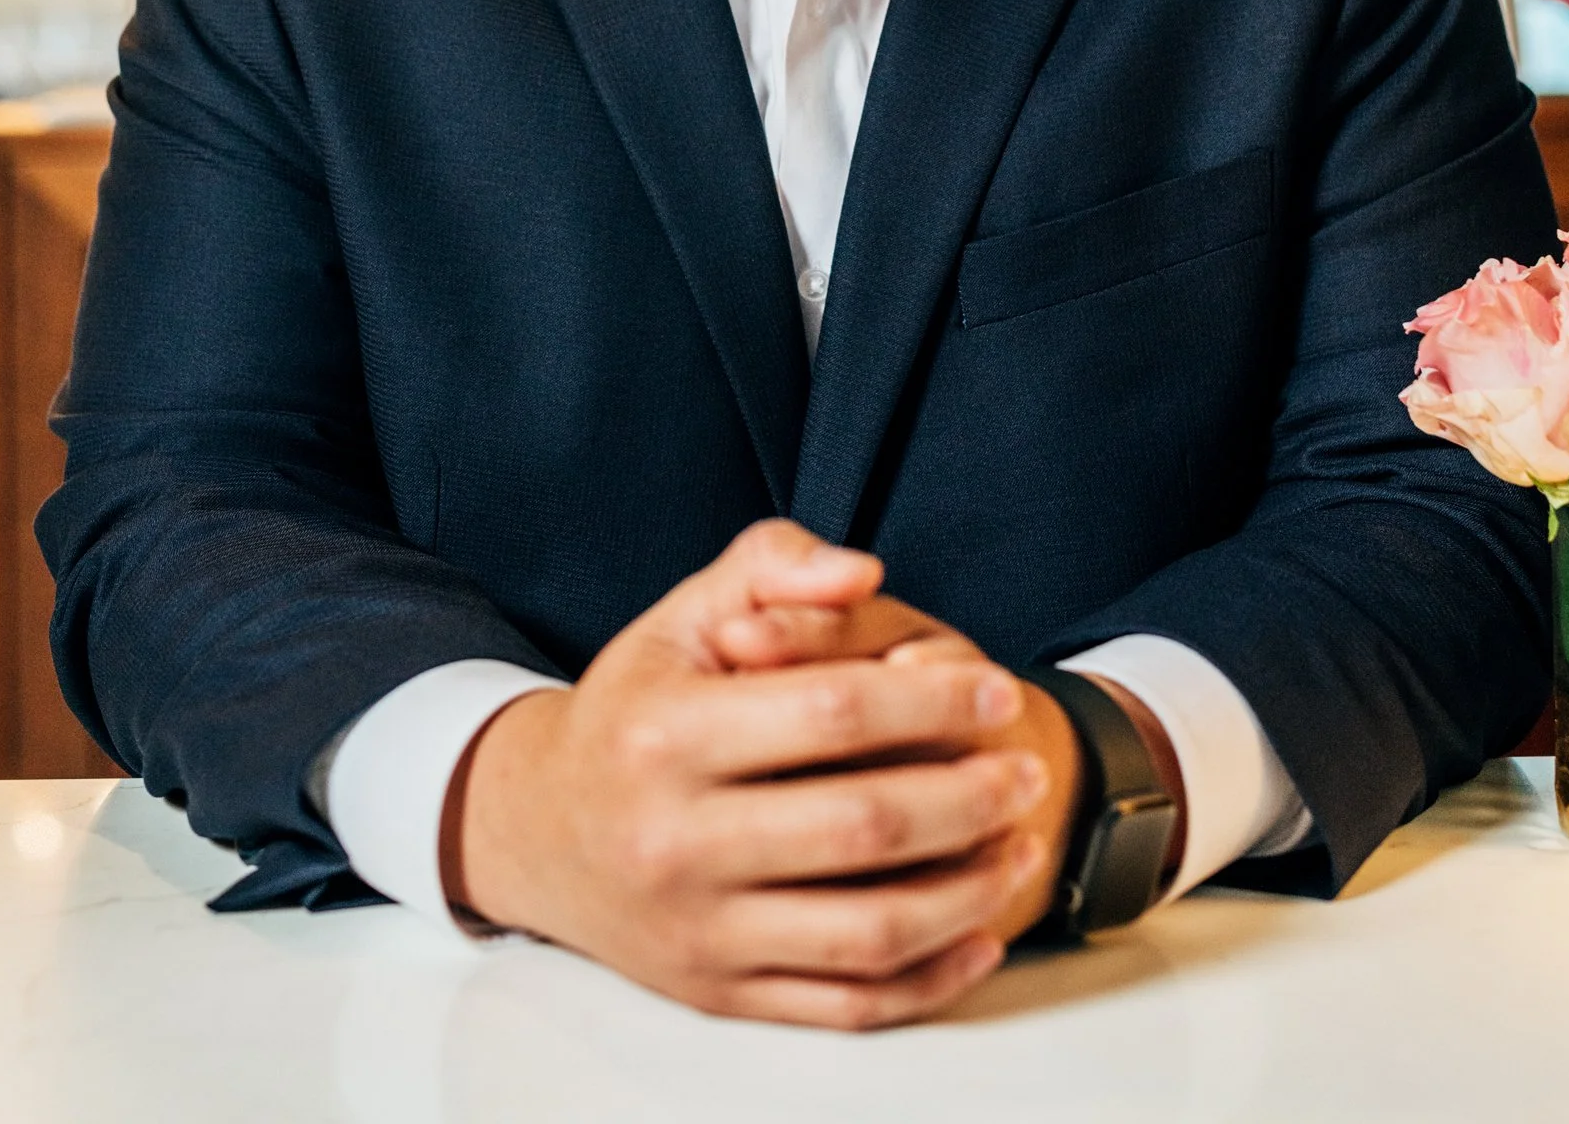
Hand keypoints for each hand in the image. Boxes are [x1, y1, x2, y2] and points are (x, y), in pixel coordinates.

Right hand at [446, 523, 1056, 1024]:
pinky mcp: (716, 996)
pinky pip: (845, 1004)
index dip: (931, 701)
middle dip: (969, 798)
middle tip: (1029, 771)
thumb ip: (773, 563)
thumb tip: (864, 572)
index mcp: (666, 734)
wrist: (539, 830)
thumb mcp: (684, 614)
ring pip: (866, 932)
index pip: (830, 714)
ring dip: (967, 892)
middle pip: (862, 829)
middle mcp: (674, 841)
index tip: (997, 692)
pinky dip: (930, 978)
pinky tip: (980, 932)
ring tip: (1020, 844)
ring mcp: (696, 932)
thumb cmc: (636, 706)